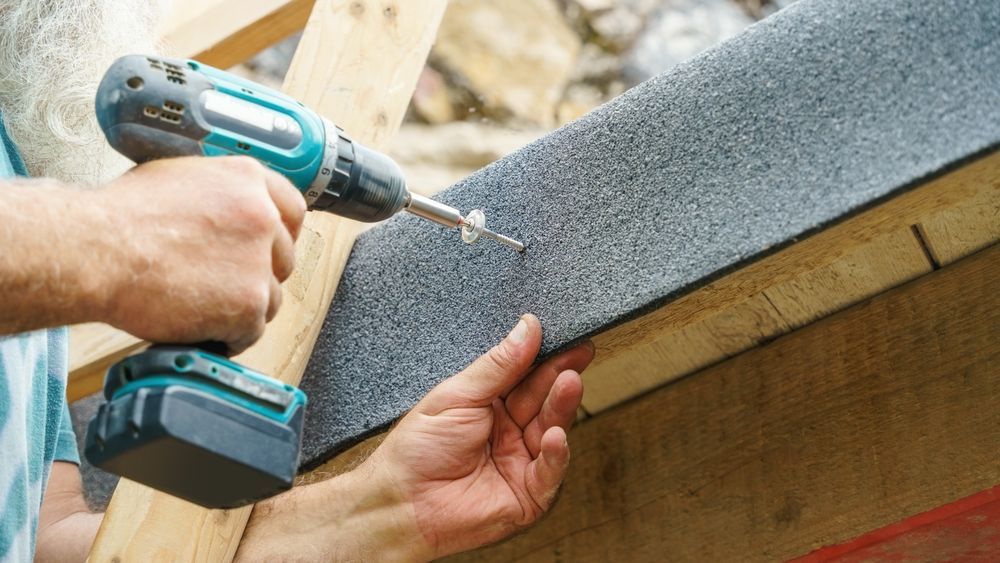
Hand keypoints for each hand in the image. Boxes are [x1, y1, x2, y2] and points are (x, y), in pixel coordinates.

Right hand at [95, 156, 305, 352]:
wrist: (97, 251)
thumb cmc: (121, 217)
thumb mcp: (180, 180)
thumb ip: (219, 195)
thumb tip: (229, 212)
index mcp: (248, 180)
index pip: (293, 210)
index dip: (280, 235)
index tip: (268, 251)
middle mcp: (262, 217)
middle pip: (283, 258)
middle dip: (257, 275)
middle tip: (220, 284)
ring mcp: (259, 261)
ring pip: (271, 298)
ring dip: (242, 308)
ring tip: (201, 307)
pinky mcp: (249, 303)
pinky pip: (251, 330)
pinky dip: (228, 336)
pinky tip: (200, 328)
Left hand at [367, 314, 593, 557]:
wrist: (400, 504)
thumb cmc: (418, 449)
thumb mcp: (456, 396)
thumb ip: (498, 365)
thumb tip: (527, 326)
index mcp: (490, 405)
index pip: (526, 376)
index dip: (546, 357)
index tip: (569, 338)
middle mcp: (510, 432)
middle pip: (542, 400)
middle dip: (560, 377)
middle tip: (578, 355)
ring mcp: (521, 462)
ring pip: (551, 430)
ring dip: (562, 408)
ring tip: (570, 383)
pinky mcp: (529, 496)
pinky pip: (549, 473)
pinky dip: (556, 454)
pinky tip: (555, 436)